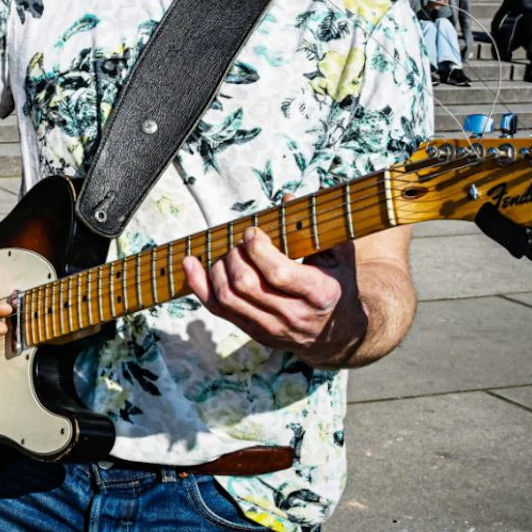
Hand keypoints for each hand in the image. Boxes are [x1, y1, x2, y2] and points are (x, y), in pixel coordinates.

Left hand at [183, 227, 364, 365]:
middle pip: (246, 284)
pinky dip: (199, 285)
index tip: (252, 232)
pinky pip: (217, 309)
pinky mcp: (255, 333)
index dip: (257, 249)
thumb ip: (317, 228)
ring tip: (225, 253)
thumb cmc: (338, 284)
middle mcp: (293, 315)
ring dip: (217, 269)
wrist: (340, 332)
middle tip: (239, 243)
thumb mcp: (338, 256)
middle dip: (235, 256)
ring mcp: (271, 328)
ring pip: (228, 298)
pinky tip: (191, 263)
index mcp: (318, 293)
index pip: (278, 273)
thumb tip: (286, 198)